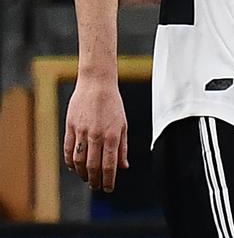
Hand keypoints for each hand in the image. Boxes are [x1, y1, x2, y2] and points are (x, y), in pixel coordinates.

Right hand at [63, 76, 127, 191]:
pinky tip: (74, 167)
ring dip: (82, 173)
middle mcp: (96, 135)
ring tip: (86, 179)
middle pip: (93, 166)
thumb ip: (122, 147)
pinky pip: (68, 149)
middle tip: (97, 187)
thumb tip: (124, 166)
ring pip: (79, 160)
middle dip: (95, 180)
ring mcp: (82, 131)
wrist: (97, 84)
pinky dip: (70, 162)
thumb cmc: (113, 105)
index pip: (109, 165)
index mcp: (112, 135)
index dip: (109, 180)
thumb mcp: (123, 124)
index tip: (108, 188)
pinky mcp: (70, 127)